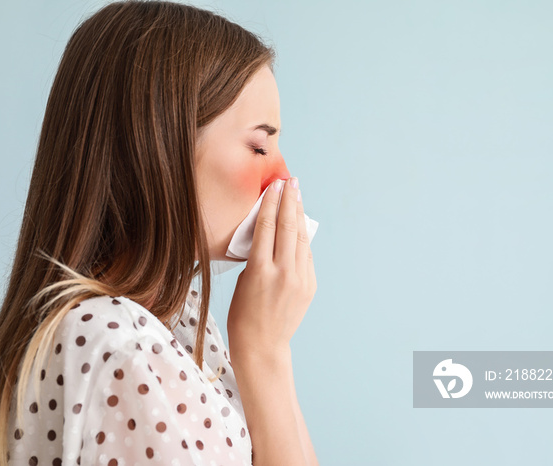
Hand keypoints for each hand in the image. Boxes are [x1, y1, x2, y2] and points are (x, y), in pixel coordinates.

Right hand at [226, 177, 316, 358]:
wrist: (262, 346)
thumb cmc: (242, 315)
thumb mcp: (243, 280)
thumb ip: (258, 256)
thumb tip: (271, 234)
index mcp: (260, 270)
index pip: (267, 227)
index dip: (271, 203)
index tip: (275, 186)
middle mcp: (283, 273)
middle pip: (288, 227)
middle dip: (290, 201)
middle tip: (291, 182)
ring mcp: (299, 280)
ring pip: (301, 239)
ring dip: (299, 215)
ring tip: (298, 197)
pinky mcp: (310, 287)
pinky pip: (306, 256)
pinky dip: (302, 239)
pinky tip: (299, 226)